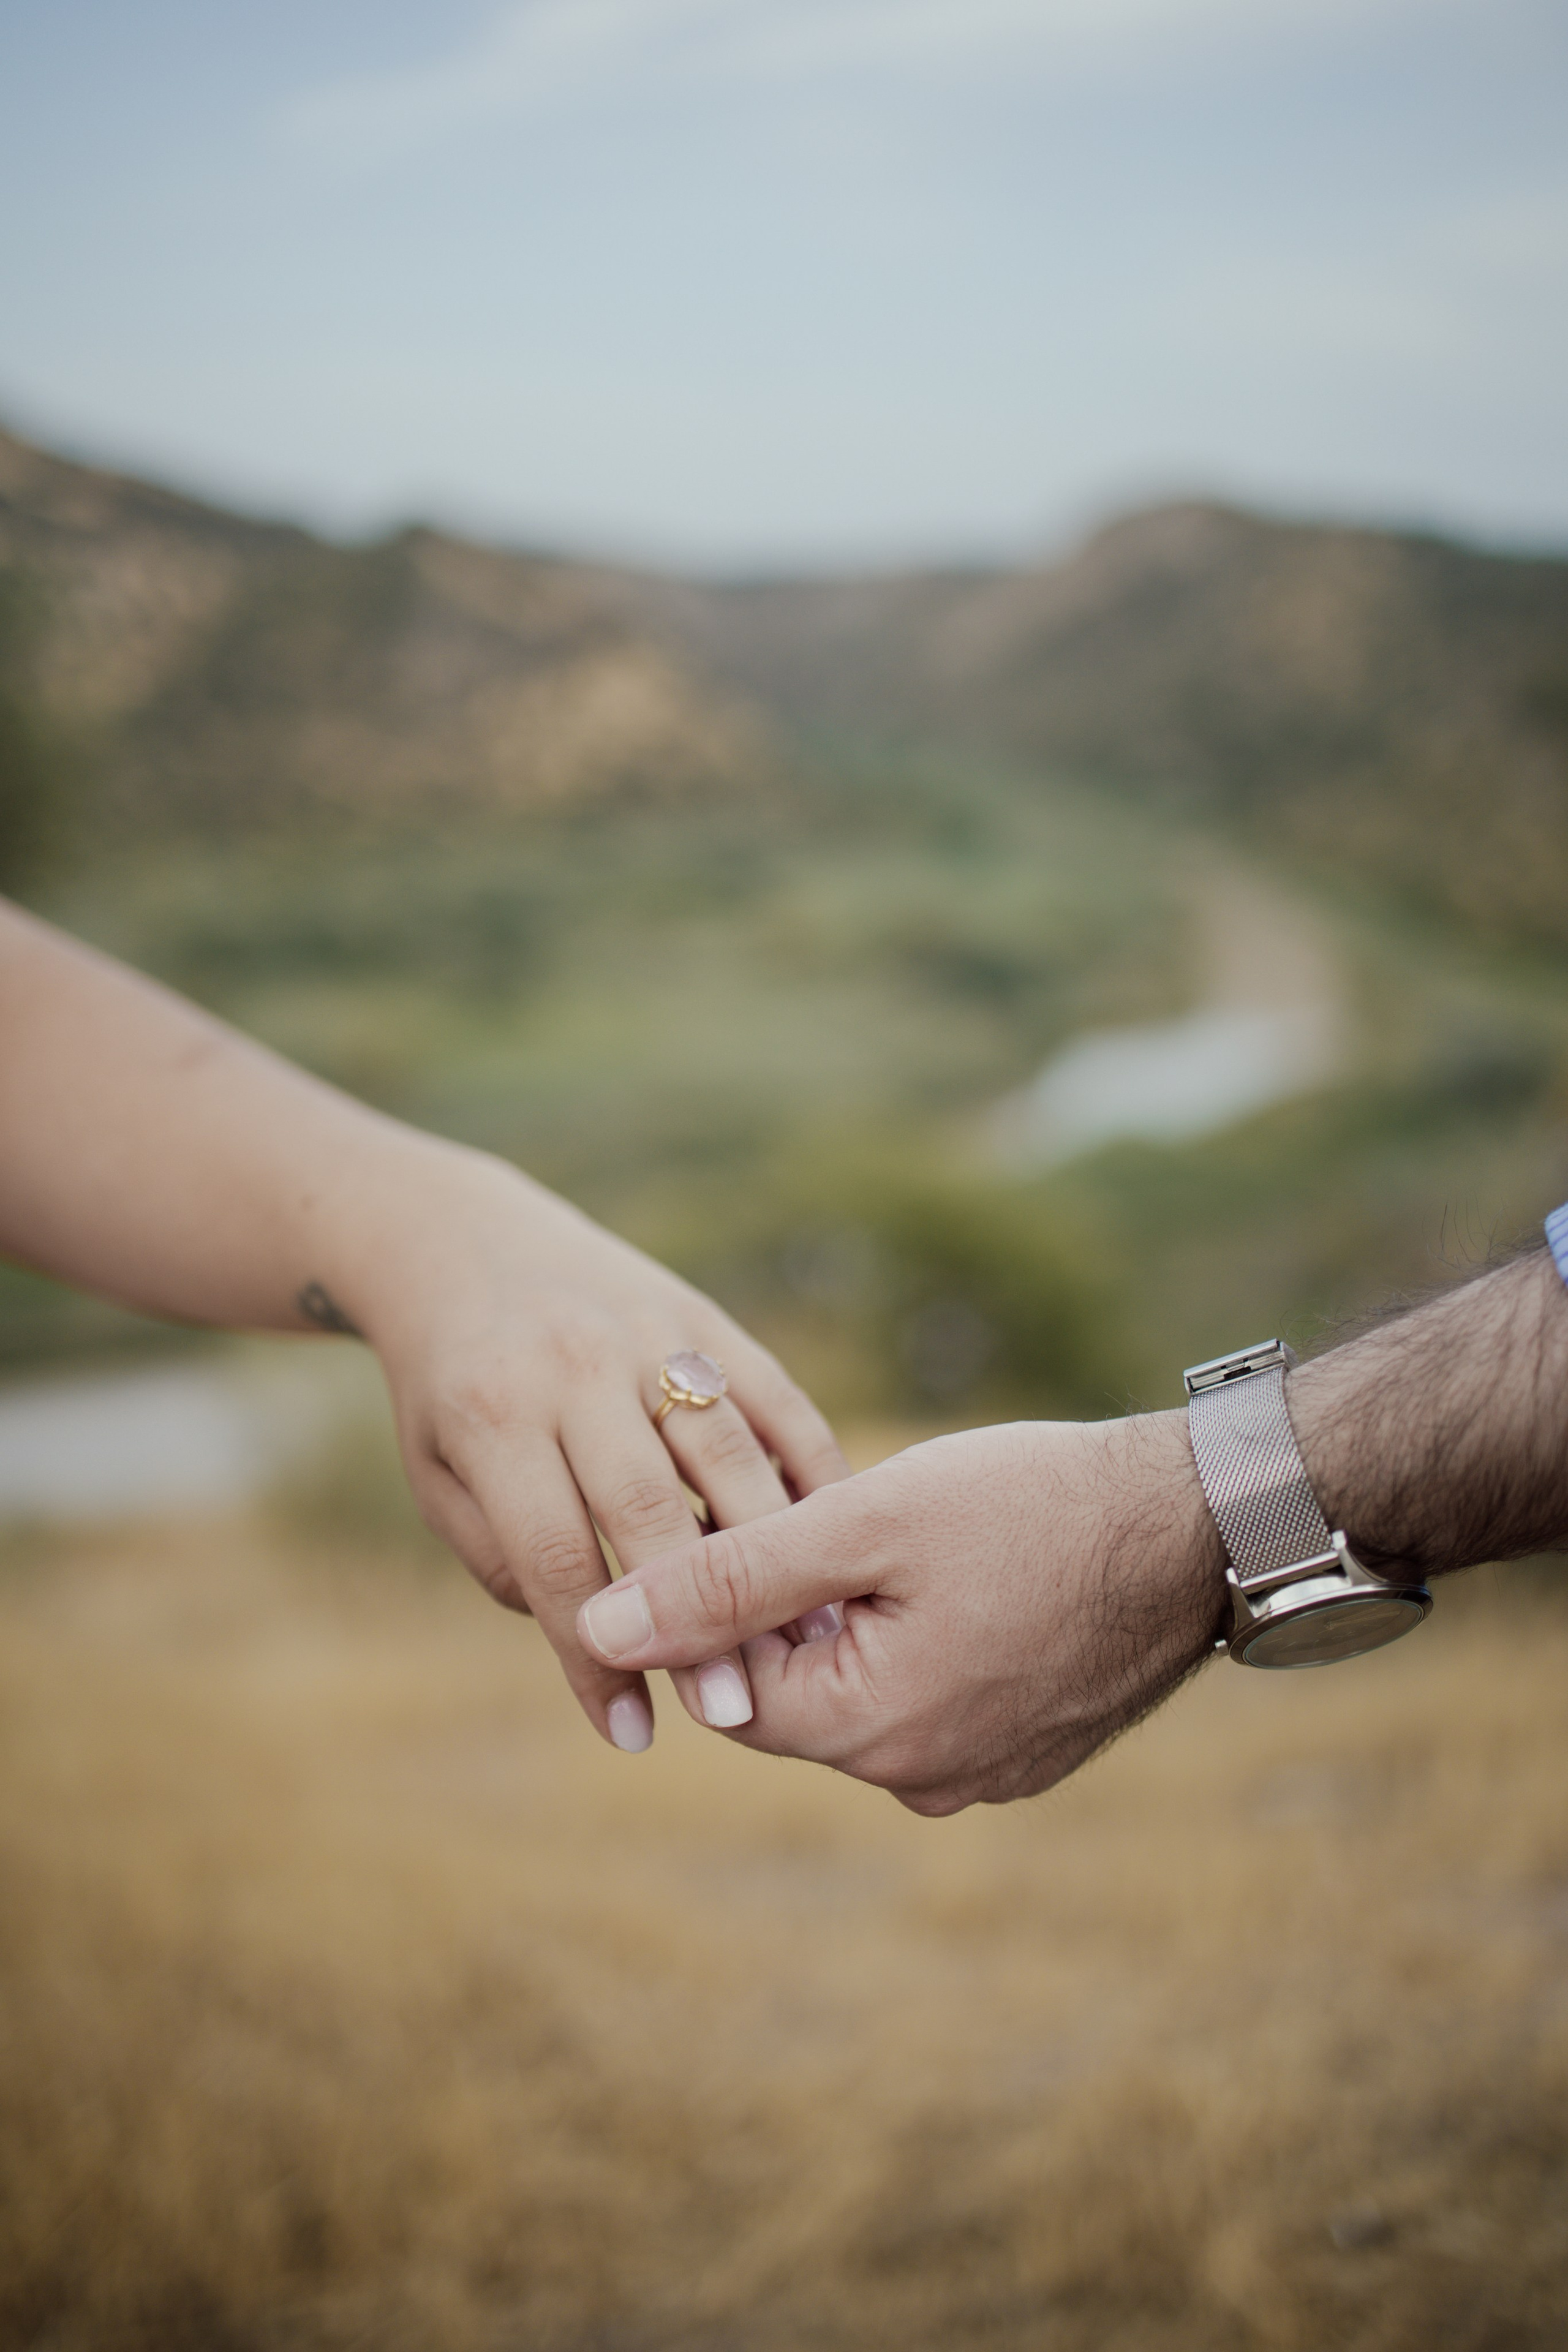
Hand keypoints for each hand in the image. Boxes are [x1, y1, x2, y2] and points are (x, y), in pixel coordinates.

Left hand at [326, 1140, 848, 1752]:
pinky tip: (832, 1553)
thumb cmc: (450, 1390)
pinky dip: (811, 1478)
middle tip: (732, 1712)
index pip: (555, 1560)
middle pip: (650, 1511)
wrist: (466, 1242)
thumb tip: (605, 1636)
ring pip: (729, 1456)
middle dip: (696, 1622)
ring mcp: (651, 1335)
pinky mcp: (708, 1317)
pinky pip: (775, 1403)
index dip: (596, 1660)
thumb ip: (505, 1557)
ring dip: (774, 1561)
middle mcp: (575, 1369)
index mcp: (493, 1417)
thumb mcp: (441, 1476)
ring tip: (804, 1648)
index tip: (632, 1736)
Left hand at [574, 1416, 1222, 1811]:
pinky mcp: (1027, 1749)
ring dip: (857, 1621)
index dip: (719, 1598)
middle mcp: (923, 1778)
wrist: (1202, 1522)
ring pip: (864, 1693)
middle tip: (830, 1516)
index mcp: (871, 1733)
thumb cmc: (1032, 1505)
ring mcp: (984, 1771)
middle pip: (794, 1694)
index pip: (726, 1687)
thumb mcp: (863, 1521)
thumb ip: (724, 1577)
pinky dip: (920, 1640)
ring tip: (905, 1538)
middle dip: (791, 1609)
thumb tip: (593, 1626)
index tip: (744, 1519)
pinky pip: (932, 1699)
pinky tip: (960, 1572)